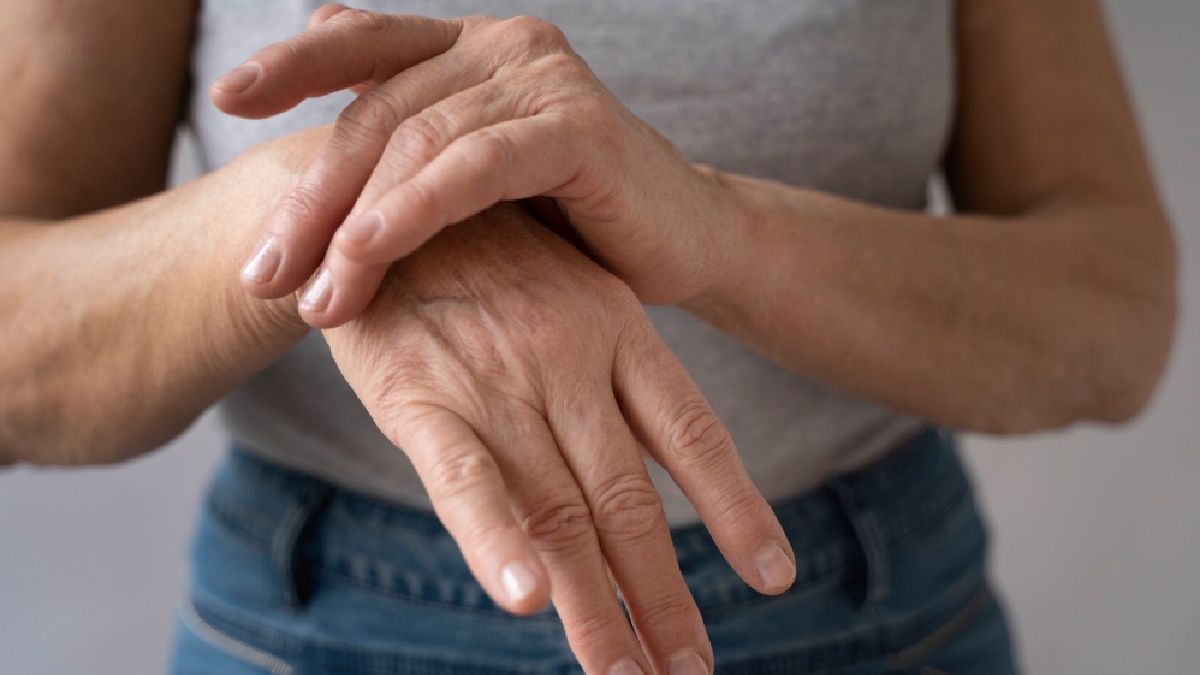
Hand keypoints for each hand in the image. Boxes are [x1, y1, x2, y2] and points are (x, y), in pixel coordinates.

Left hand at [214, 5, 739, 327]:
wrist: (685, 245)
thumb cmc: (575, 224)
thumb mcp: (481, 185)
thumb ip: (414, 151)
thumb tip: (329, 142)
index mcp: (472, 49)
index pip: (366, 42)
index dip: (292, 63)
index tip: (224, 100)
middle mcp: (504, 46)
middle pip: (379, 110)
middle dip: (312, 198)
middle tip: (264, 273)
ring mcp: (542, 79)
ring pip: (418, 140)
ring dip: (353, 223)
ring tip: (313, 296)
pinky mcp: (578, 127)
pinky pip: (475, 165)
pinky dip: (415, 208)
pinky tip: (369, 251)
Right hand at [322, 204, 793, 673]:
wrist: (374, 200)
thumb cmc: (480, 263)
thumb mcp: (565, 294)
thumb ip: (608, 382)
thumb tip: (660, 473)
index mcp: (616, 327)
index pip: (694, 432)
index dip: (735, 507)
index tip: (772, 577)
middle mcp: (570, 357)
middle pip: (628, 499)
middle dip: (662, 596)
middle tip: (689, 674)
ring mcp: (498, 377)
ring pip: (558, 508)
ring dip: (596, 606)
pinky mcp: (419, 395)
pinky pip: (465, 476)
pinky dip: (497, 539)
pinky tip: (527, 600)